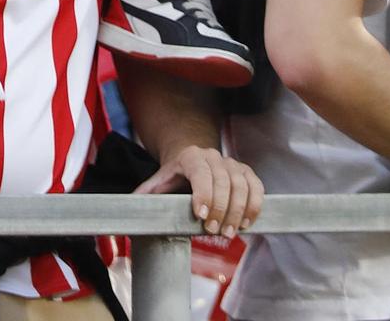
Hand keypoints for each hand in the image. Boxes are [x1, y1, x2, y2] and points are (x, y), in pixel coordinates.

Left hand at [135, 145, 262, 239]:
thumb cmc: (176, 175)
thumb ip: (148, 192)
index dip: (203, 194)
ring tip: (230, 232)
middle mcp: (214, 157)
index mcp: (191, 157)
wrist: (193, 159)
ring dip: (238, 211)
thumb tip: (133, 204)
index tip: (200, 216)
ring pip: (242, 185)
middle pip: (224, 181)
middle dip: (221, 209)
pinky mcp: (246, 172)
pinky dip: (254, 205)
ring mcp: (232, 163)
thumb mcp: (161, 181)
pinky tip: (247, 223)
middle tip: (214, 232)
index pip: (200, 173)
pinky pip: (256, 186)